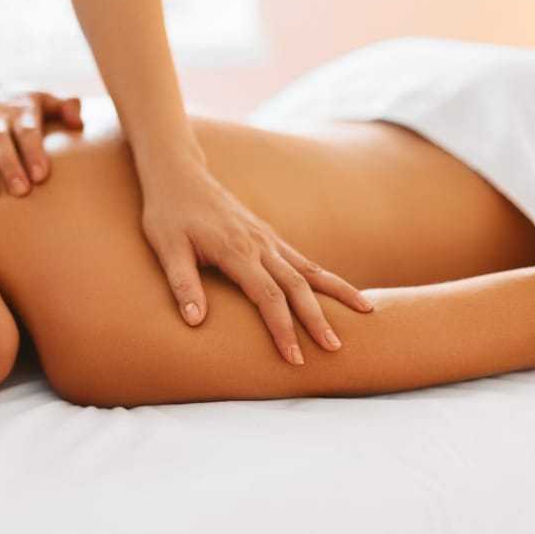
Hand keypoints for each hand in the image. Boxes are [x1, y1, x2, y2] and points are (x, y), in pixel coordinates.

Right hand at [0, 83, 83, 198]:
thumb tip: (79, 121)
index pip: (27, 131)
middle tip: (22, 191)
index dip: (33, 152)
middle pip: (0, 142)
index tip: (42, 174)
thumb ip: (63, 107)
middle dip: (10, 166)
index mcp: (18, 111)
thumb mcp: (38, 96)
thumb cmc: (11, 102)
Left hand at [141, 159, 372, 364]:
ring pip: (309, 269)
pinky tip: (339, 290)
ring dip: (337, 292)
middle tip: (336, 348)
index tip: (293, 357)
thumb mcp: (167, 249)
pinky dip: (323, 276)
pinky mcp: (268, 235)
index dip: (282, 328)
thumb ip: (183, 285)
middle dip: (317, 318)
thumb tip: (195, 322)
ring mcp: (267, 238)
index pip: (268, 296)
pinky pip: (302, 258)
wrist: (179, 176)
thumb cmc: (168, 215)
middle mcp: (259, 244)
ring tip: (367, 312)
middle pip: (296, 286)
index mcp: (236, 250)